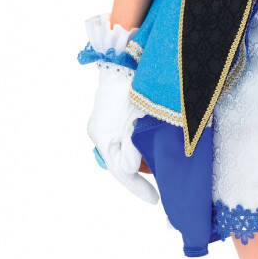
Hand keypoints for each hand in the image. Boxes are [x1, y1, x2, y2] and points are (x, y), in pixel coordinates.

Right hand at [87, 64, 158, 204]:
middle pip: (119, 162)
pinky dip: (132, 145)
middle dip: (138, 174)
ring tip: (156, 165)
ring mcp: (102, 124)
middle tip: (158, 183)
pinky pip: (120, 139)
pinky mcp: (108, 116)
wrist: (122, 58)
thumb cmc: (131, 87)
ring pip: (120, 151)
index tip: (155, 200)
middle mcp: (99, 133)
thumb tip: (128, 169)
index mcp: (104, 136)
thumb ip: (131, 147)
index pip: (121, 172)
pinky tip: (146, 146)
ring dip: (136, 159)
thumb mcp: (134, 119)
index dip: (138, 188)